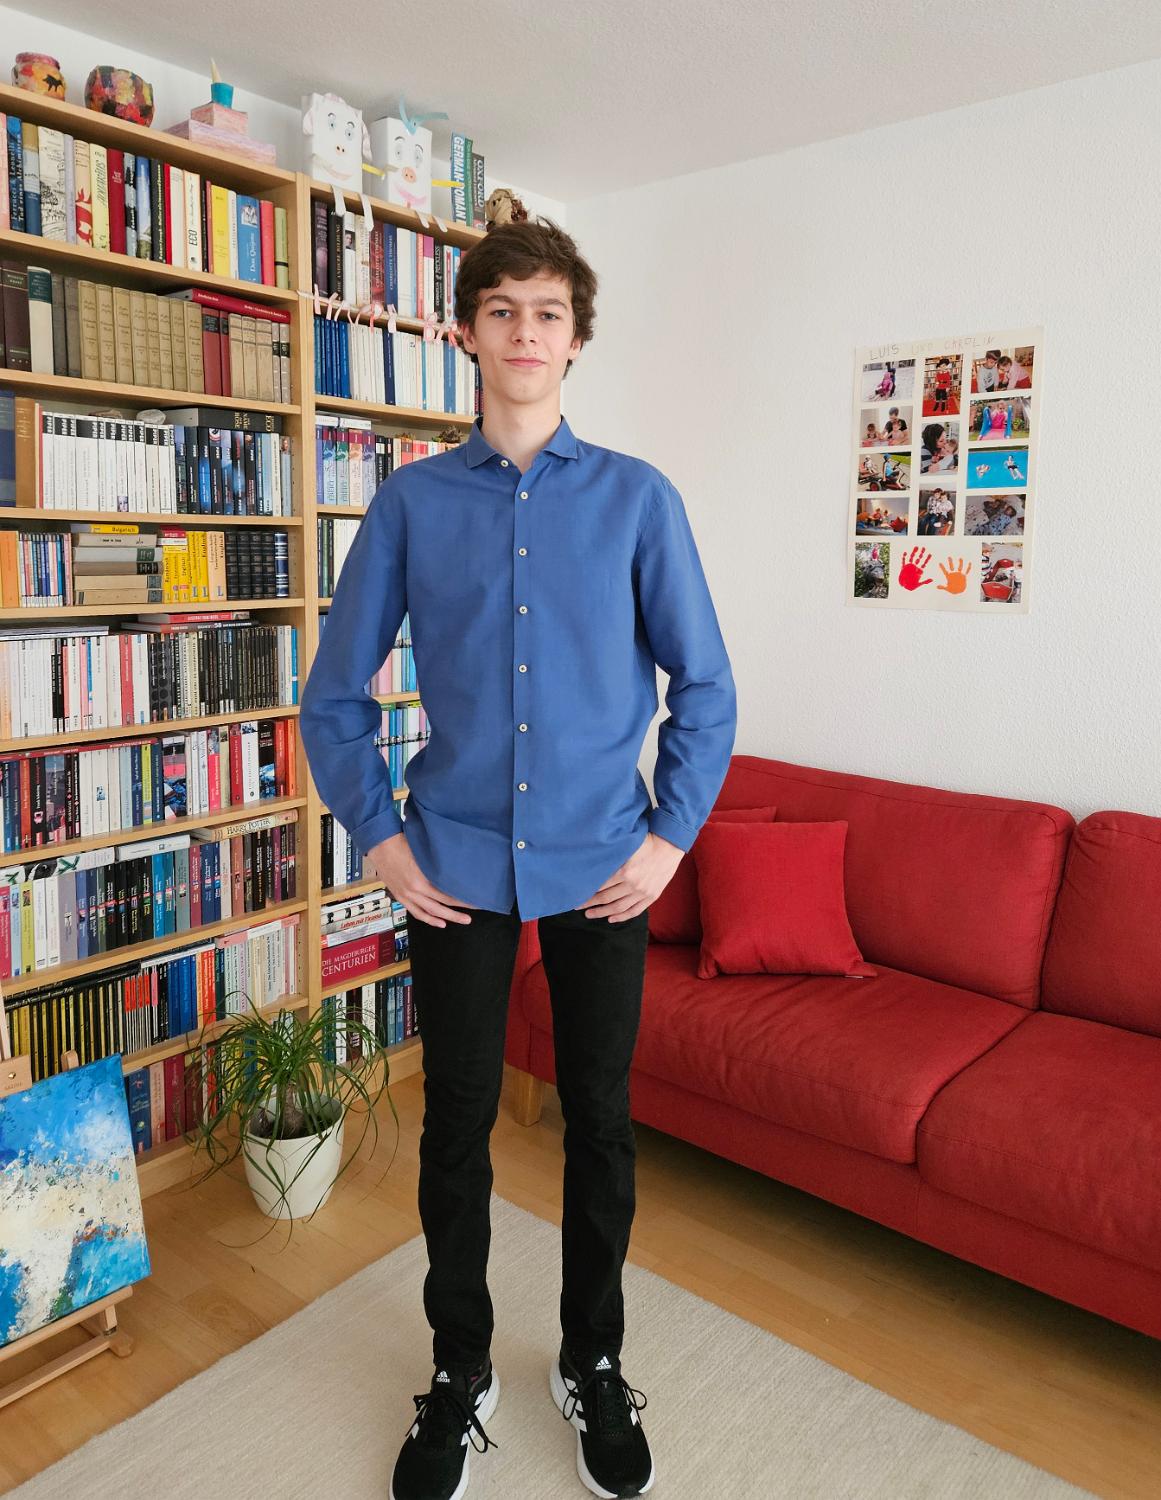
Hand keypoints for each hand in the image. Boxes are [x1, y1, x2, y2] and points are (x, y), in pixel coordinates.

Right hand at [364, 832, 480, 927]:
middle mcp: (415, 890)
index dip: (461, 900)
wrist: (381, 845)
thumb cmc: (404, 843)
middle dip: (457, 914)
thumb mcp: (424, 853)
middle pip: (441, 906)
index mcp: (422, 878)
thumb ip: (437, 865)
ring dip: (446, 918)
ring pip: (429, 913)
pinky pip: (416, 912)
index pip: (447, 894)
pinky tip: (439, 923)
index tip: (473, 901)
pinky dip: (428, 919)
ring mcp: (406, 895)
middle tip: (469, 918)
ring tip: (460, 921)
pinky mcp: (401, 897)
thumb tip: (455, 872)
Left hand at [574, 832, 684, 922]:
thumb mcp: (626, 847)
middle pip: (606, 899)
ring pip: (618, 908)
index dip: (586, 892)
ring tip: (590, 915)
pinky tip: (611, 919)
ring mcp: (643, 892)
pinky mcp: (652, 896)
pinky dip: (622, 917)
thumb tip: (591, 865)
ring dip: (602, 913)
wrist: (670, 845)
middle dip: (590, 904)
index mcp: (624, 871)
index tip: (576, 894)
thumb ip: (611, 858)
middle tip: (578, 907)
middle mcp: (633, 884)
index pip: (599, 886)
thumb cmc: (646, 841)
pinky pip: (635, 911)